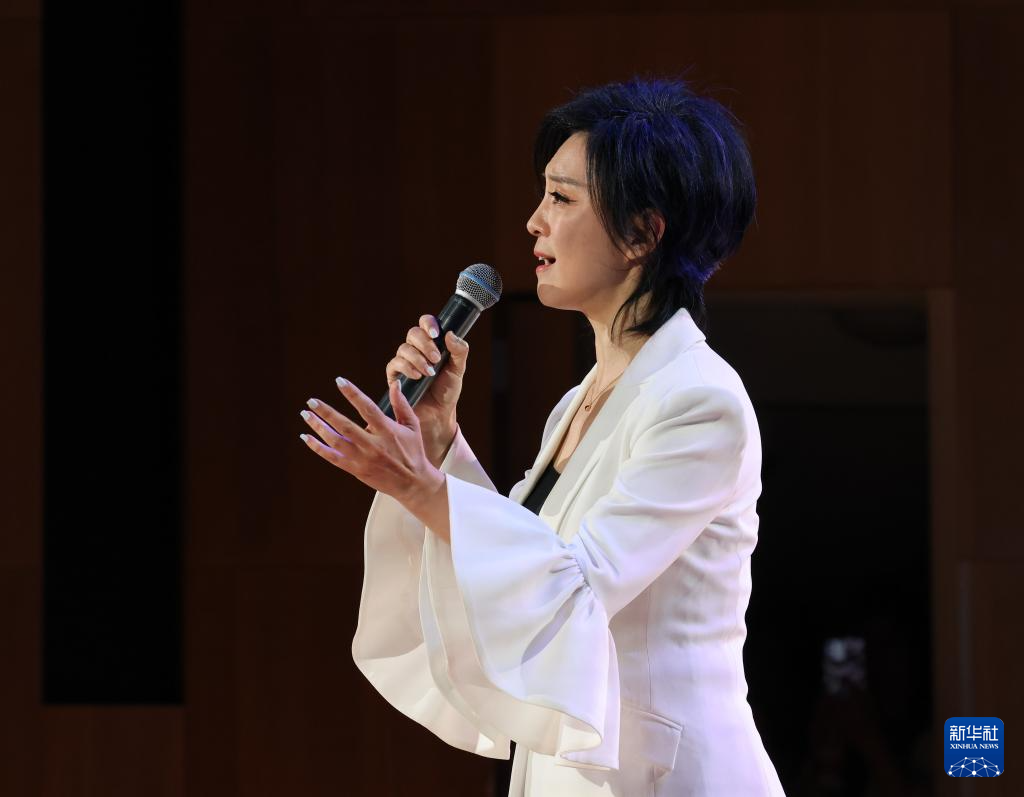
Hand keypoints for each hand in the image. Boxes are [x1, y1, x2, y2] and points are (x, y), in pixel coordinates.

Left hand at [300, 376, 444, 508]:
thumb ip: (401, 404)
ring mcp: (363, 459)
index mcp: (387, 431)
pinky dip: (318, 448)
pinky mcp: (356, 470)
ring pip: (336, 442)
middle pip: (345, 426)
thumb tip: (394, 384)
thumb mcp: (412, 426)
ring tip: (306, 414)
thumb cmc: (413, 451)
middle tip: (312, 401)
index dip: (353, 394)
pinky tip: (307, 437)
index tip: (340, 381)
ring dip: (318, 427)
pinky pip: (333, 458)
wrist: (412, 483)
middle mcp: (373, 445)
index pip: (367, 408)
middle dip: (327, 412)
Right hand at [386, 314, 468, 460]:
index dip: (428, 323)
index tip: (436, 333)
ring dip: (417, 359)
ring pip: (404, 349)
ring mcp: (404, 361)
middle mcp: (416, 349)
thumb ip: (459, 351)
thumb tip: (450, 334)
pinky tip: (417, 377)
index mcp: (431, 343)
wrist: (438, 413)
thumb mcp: (458, 370)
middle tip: (436, 358)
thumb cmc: (447, 390)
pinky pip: (394, 364)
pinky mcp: (395, 375)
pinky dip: (406, 368)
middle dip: (425, 344)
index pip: (426, 324)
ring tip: (429, 373)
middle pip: (413, 333)